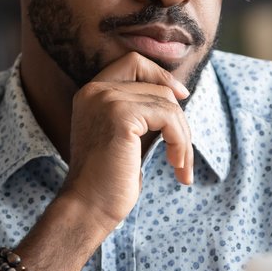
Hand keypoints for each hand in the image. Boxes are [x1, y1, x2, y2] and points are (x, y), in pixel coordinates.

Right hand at [59, 52, 193, 230]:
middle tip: (182, 149)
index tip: (181, 97)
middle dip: (178, 117)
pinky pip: (168, 117)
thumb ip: (142, 112)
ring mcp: (106, 100)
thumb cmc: (109, 180)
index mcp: (92, 93)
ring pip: (167, 103)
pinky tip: (176, 165)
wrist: (89, 208)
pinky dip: (180, 142)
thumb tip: (178, 93)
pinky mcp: (120, 115)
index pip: (133, 62)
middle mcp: (95, 91)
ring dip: (183, 137)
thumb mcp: (126, 136)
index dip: (161, 75)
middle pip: (156, 84)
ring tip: (180, 165)